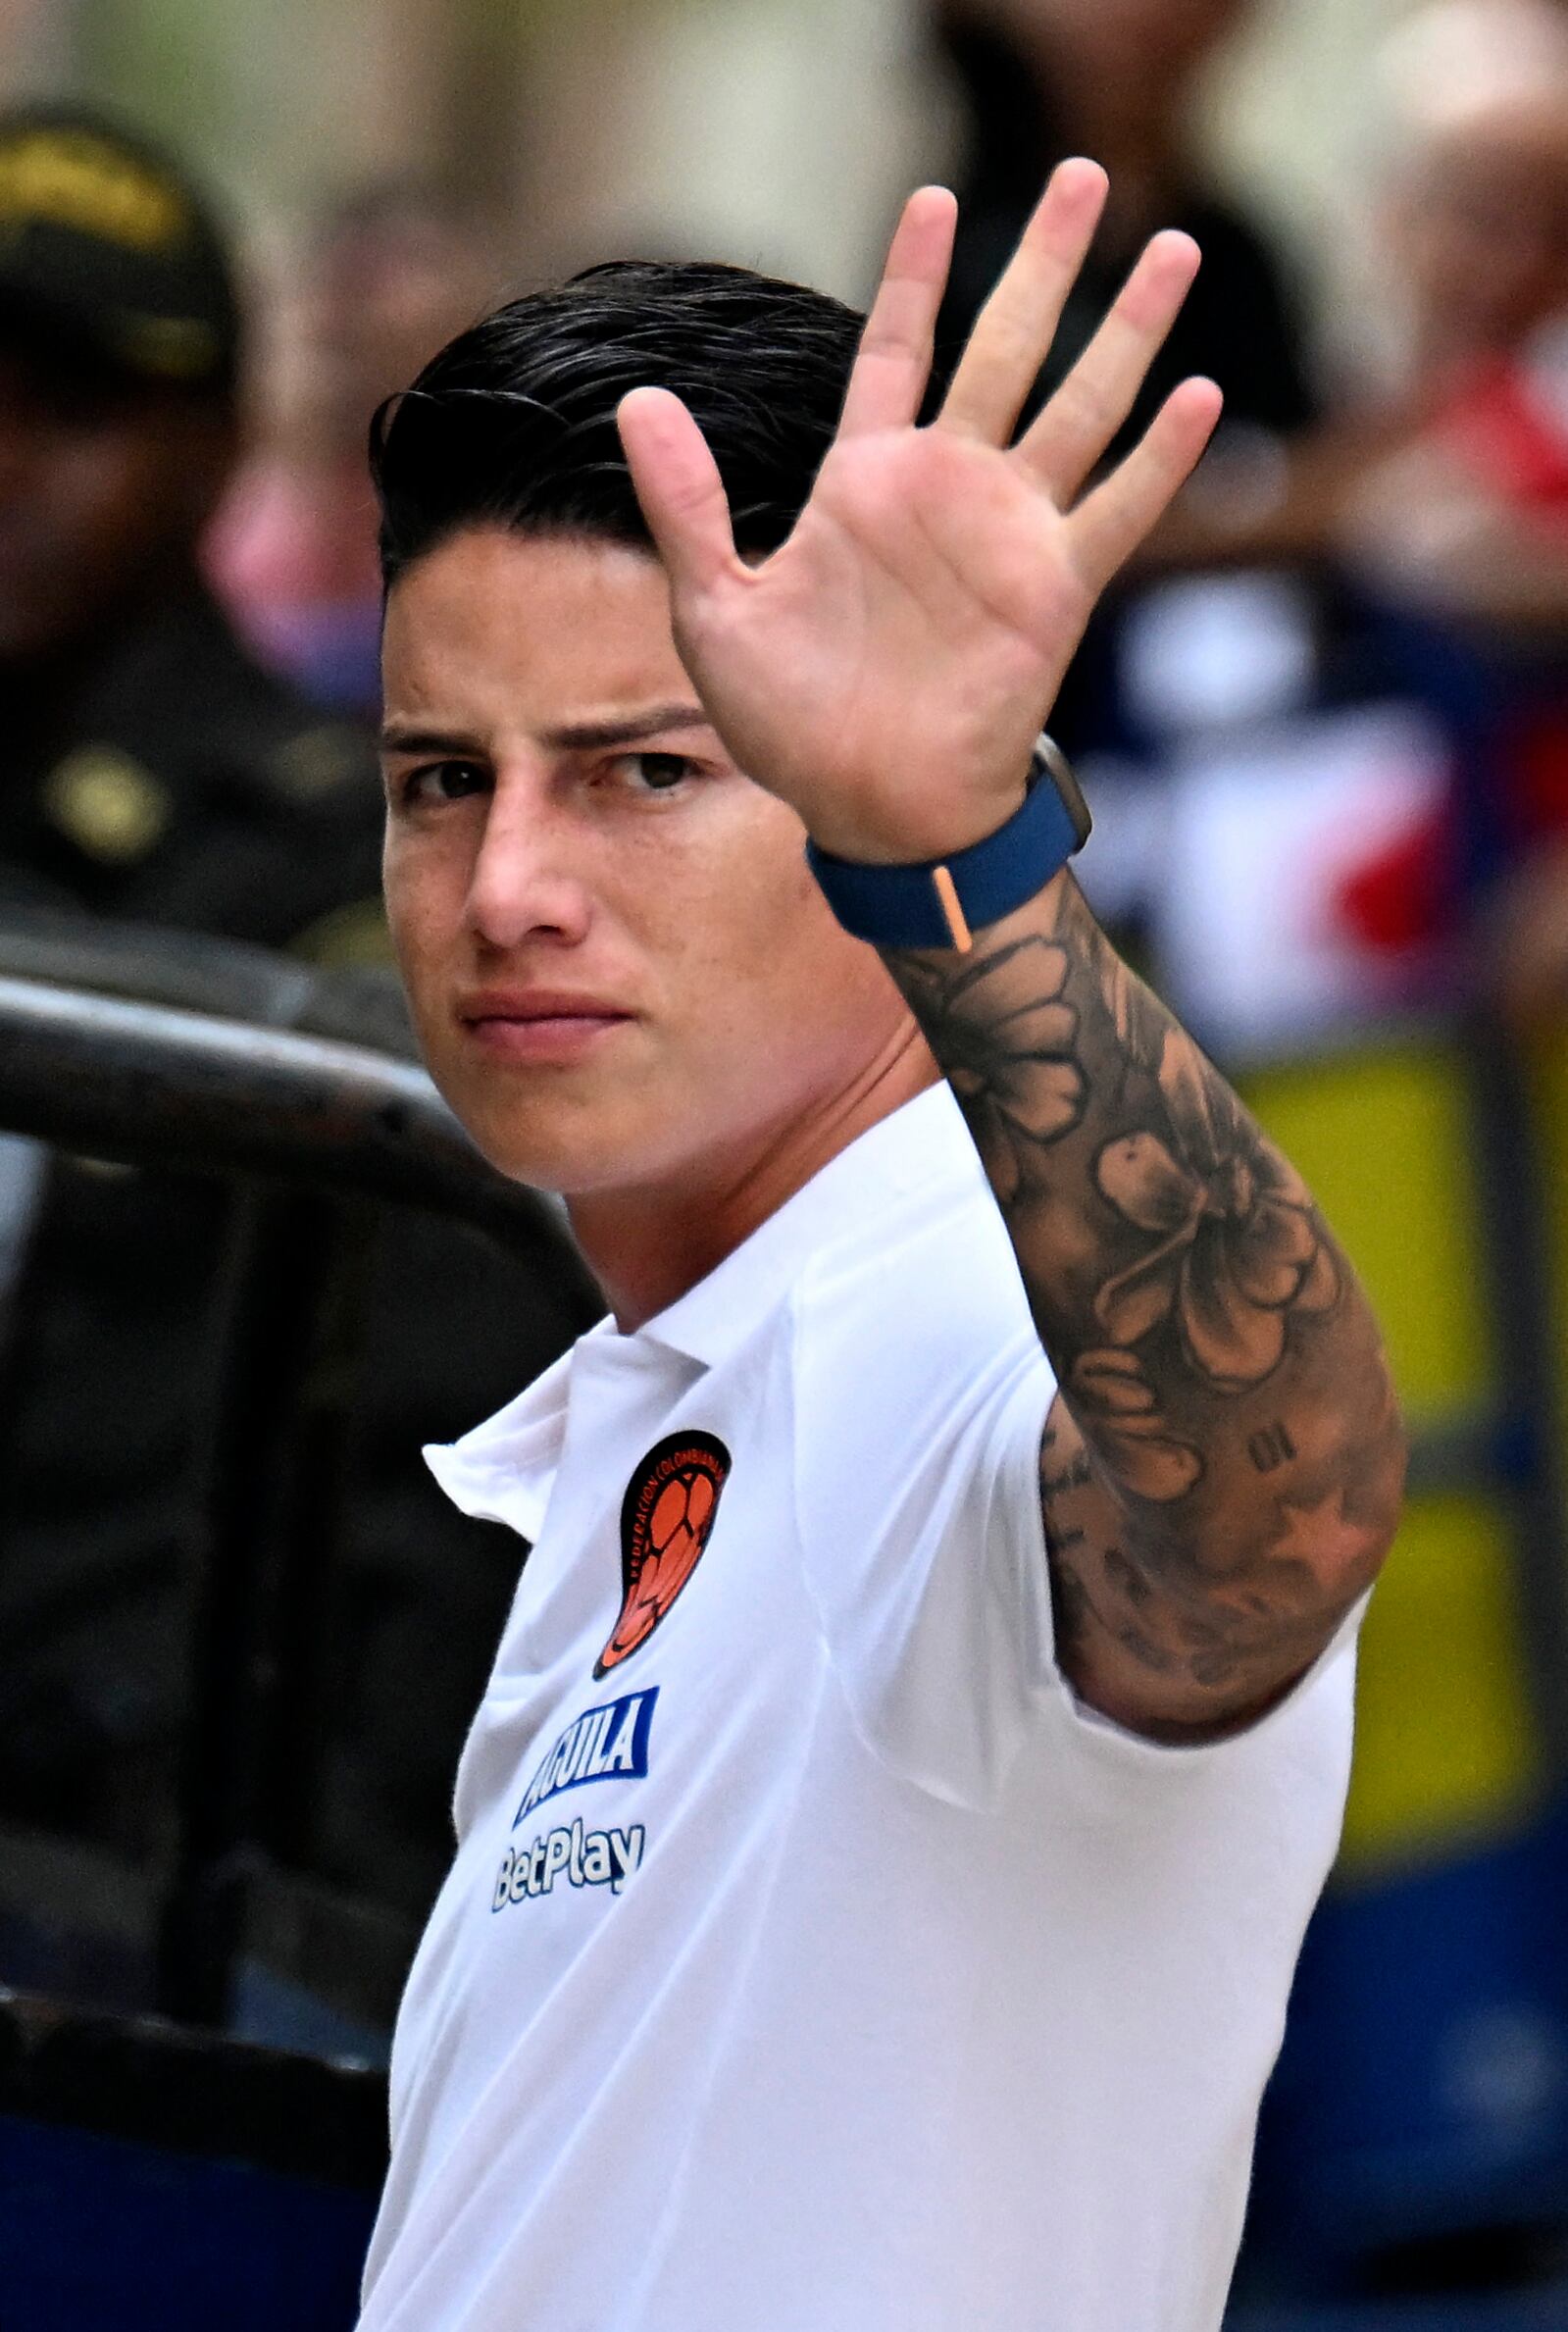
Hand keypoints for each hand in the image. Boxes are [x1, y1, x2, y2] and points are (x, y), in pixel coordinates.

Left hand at [616, 160, 1222, 864]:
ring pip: (1080, 407)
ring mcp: (1007, 535)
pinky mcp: (1055, 589)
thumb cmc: (789, 723)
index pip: (896, 350)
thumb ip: (687, 503)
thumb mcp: (715, 607)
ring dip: (1127, 332)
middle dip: (1043, 261)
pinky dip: (1160, 457)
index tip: (933, 195)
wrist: (869, 810)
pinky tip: (1200, 394)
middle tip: (1083, 171)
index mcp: (863, 483)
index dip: (915, 275)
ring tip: (1173, 246)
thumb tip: (639, 400)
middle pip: (1006, 347)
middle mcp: (945, 491)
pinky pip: (1117, 509)